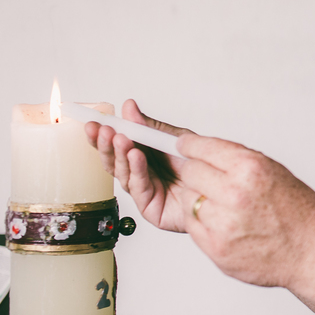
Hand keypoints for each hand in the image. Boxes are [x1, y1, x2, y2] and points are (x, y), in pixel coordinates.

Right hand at [85, 99, 196, 232]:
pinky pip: (139, 185)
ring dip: (119, 153)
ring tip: (119, 138)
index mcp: (144, 156)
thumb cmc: (201, 166)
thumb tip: (129, 107)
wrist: (220, 189)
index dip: (103, 135)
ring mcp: (143, 191)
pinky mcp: (149, 207)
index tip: (94, 122)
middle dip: (105, 144)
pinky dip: (136, 168)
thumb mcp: (175, 139)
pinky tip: (135, 155)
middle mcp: (140, 174)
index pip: (116, 145)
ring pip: (123, 172)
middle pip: (114, 160)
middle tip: (102, 129)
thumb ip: (149, 126)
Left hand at [164, 134, 314, 289]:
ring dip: (199, 199)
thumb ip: (239, 162)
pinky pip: (193, 225)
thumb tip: (207, 152)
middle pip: (190, 172)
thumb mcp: (275, 172)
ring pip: (188, 199)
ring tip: (222, 205)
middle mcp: (235, 194)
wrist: (312, 254)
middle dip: (196, 173)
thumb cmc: (300, 214)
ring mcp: (223, 223)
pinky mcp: (215, 248)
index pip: (202, 148)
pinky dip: (202, 222)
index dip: (190, 146)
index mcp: (251, 169)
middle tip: (208, 179)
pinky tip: (222, 222)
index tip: (183, 145)